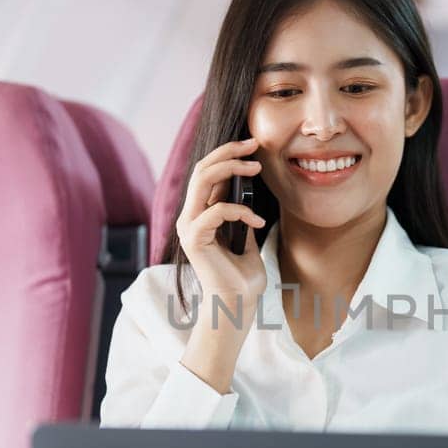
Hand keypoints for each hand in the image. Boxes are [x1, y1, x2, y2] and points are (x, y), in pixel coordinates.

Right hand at [175, 137, 267, 314]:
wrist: (238, 302)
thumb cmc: (242, 273)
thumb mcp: (246, 233)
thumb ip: (241, 211)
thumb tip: (249, 185)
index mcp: (200, 213)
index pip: (207, 171)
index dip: (227, 153)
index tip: (253, 145)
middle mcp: (190, 216)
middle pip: (201, 168)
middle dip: (228, 151)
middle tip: (254, 145)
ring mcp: (189, 227)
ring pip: (202, 181)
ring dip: (231, 168)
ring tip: (256, 169)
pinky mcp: (194, 239)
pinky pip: (216, 211)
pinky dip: (240, 211)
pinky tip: (258, 220)